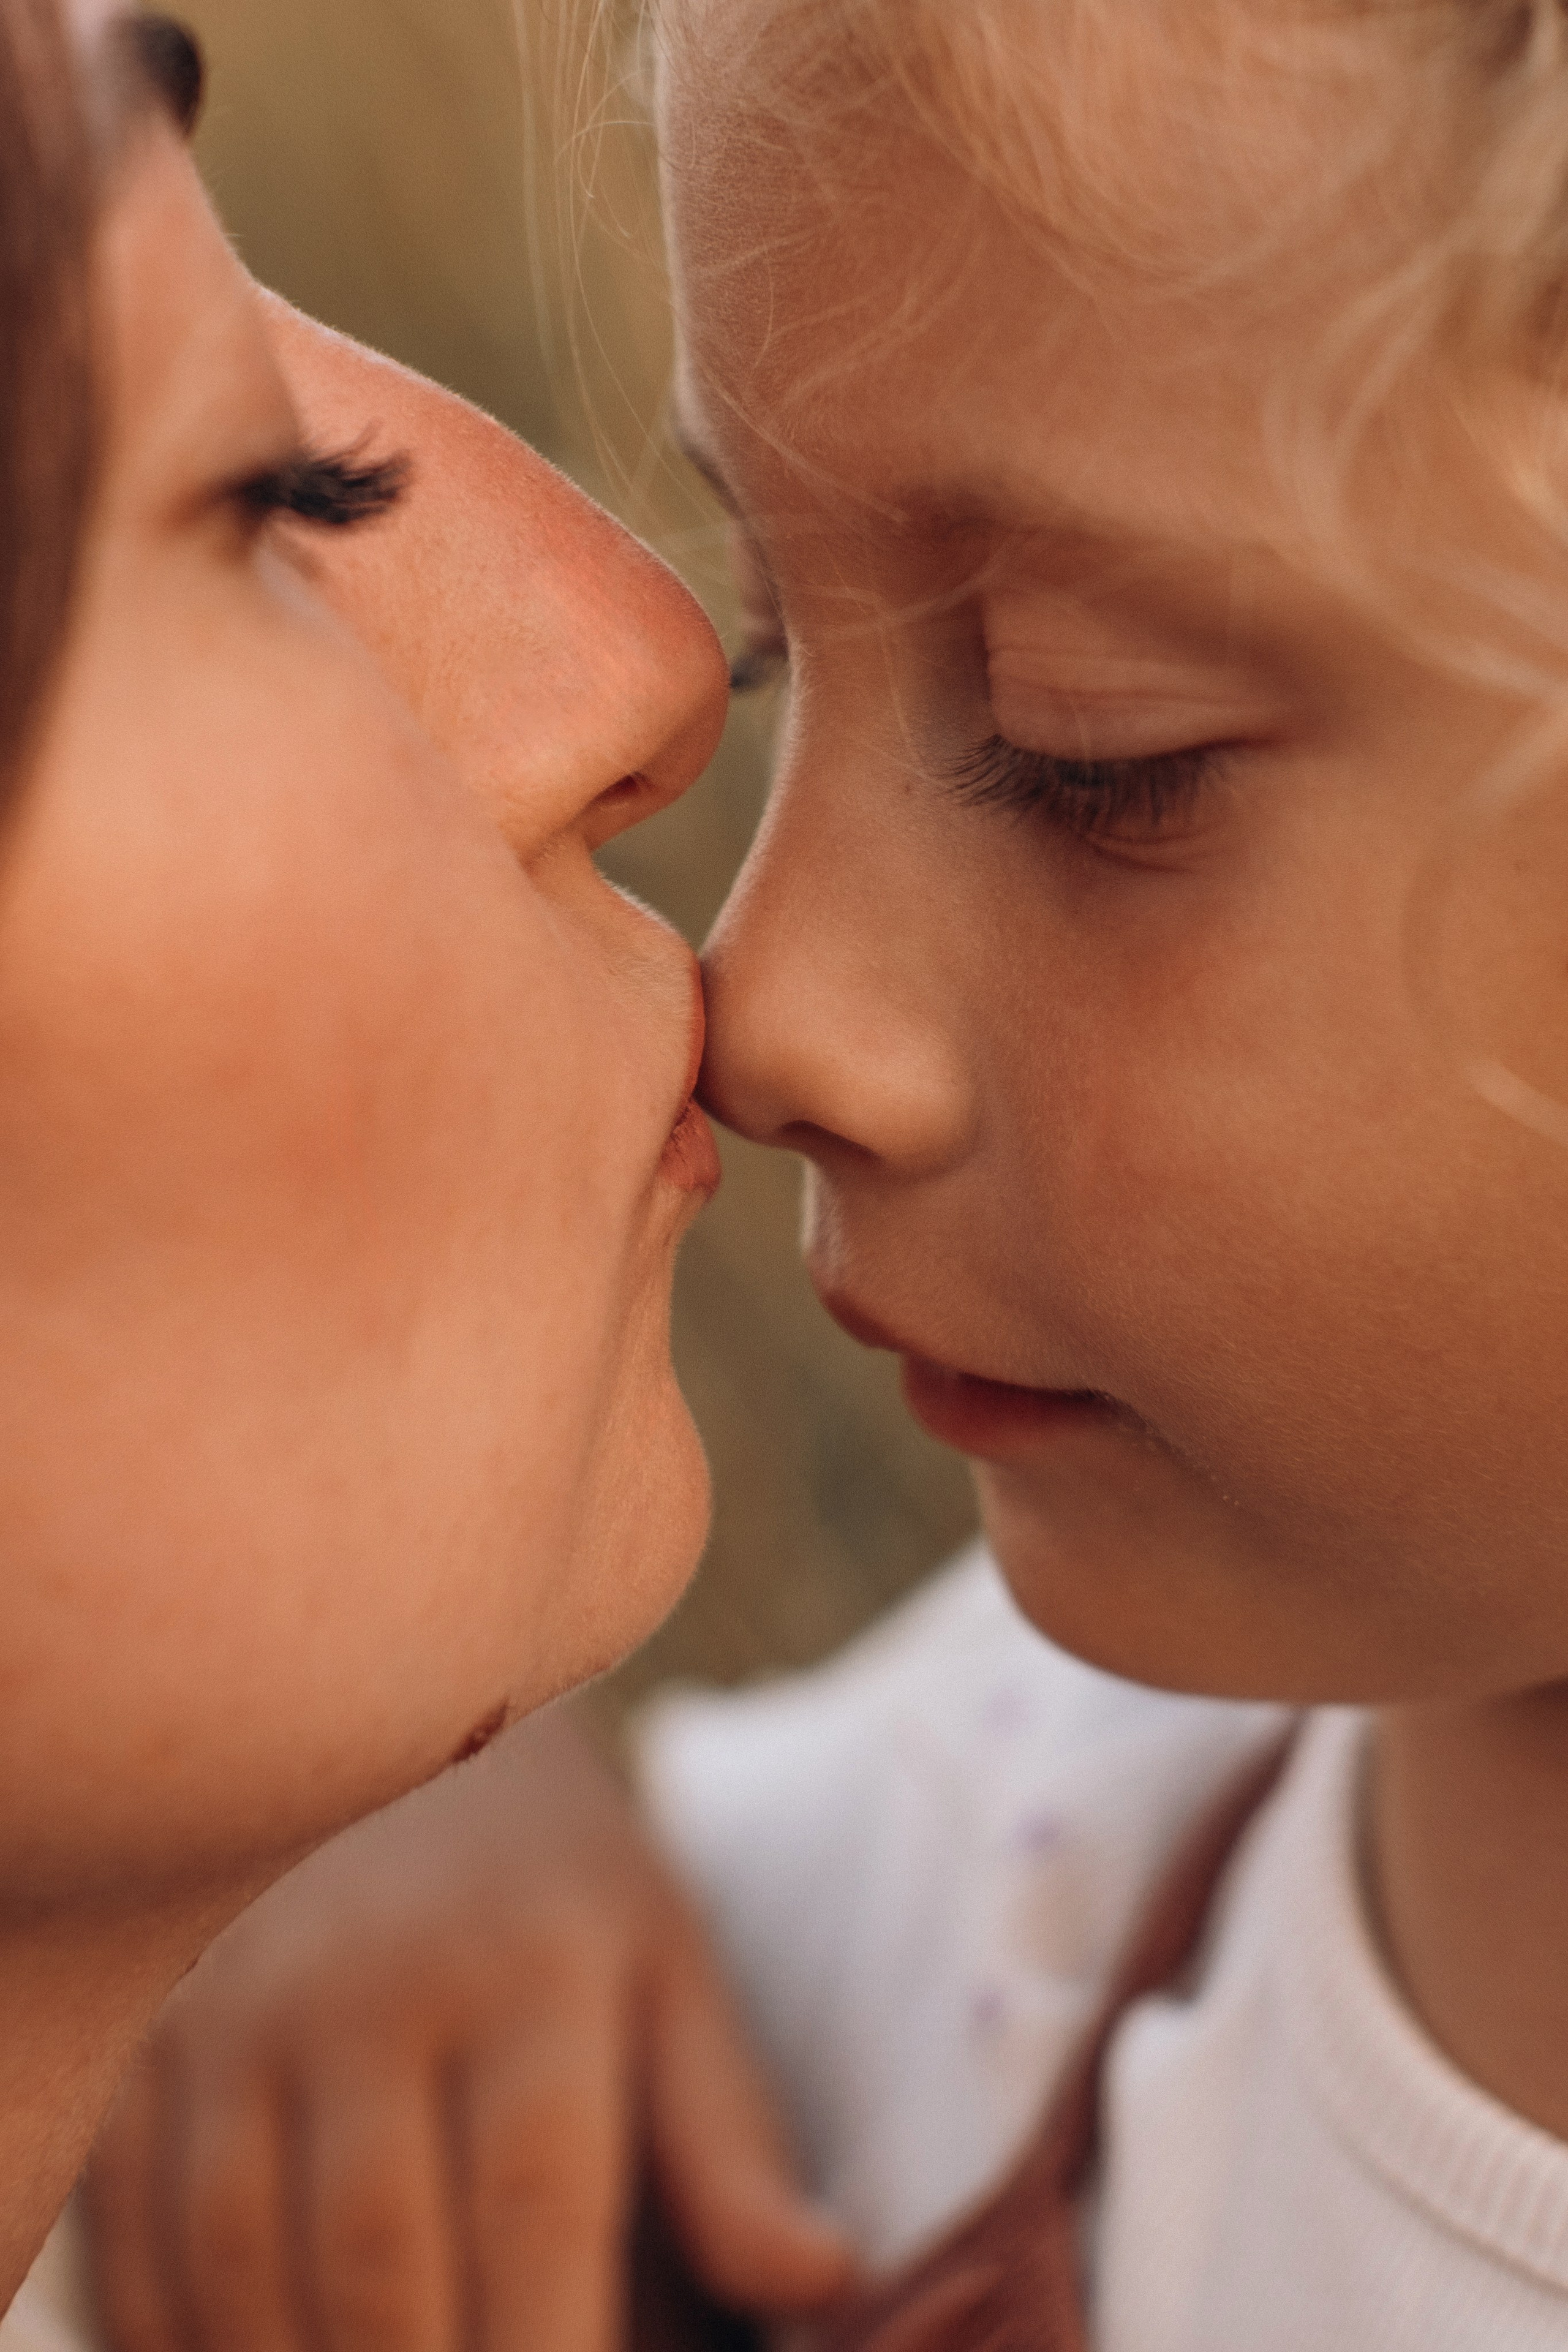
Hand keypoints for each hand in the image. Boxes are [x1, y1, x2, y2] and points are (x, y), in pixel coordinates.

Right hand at [83, 1707, 852, 2351]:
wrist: (385, 1721)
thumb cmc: (552, 1888)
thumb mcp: (666, 1978)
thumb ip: (728, 2145)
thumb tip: (825, 2284)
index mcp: (527, 1967)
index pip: (537, 2211)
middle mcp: (367, 1982)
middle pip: (378, 2265)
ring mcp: (232, 2009)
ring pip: (242, 2268)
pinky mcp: (139, 2041)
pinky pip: (134, 2238)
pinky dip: (179, 2336)